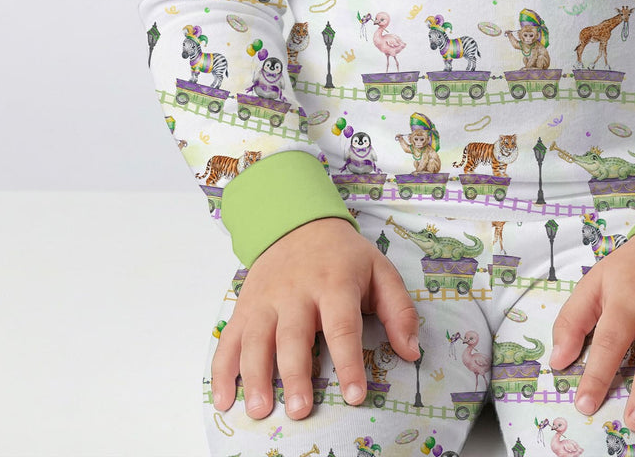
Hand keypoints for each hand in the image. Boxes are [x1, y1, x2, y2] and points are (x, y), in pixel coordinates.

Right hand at [210, 217, 421, 420]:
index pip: (342, 326)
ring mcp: (266, 300)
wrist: (298, 224)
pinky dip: (222, 371)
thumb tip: (412, 352)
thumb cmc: (344, 257)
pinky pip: (229, 340)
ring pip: (257, 340)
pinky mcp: (244, 307)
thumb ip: (399, 310)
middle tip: (301, 410)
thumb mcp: (380, 271)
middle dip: (296, 375)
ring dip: (256, 377)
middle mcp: (297, 292)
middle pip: (294, 336)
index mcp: (335, 283)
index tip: (355, 396)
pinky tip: (224, 399)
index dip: (348, 363)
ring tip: (261, 410)